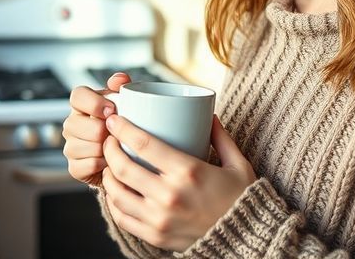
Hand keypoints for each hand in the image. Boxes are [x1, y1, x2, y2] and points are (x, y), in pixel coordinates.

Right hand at [62, 73, 131, 186]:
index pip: (77, 95)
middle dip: (100, 130)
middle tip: (116, 133)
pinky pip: (87, 165)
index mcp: (83, 105)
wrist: (126, 157)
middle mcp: (72, 124)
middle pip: (76, 123)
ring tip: (116, 147)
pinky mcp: (74, 168)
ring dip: (104, 148)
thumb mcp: (125, 104)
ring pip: (82, 146)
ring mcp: (71, 146)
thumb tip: (120, 79)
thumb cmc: (123, 127)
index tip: (111, 110)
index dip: (93, 102)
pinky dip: (103, 164)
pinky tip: (111, 160)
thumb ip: (122, 88)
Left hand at [101, 113, 256, 250]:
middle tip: (109, 140)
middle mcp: (169, 195)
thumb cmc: (242, 199)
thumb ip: (221, 137)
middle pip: (123, 167)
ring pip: (117, 194)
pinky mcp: (156, 237)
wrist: (247, 240)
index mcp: (188, 172)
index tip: (115, 119)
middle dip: (109, 149)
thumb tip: (209, 115)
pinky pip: (123, 218)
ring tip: (110, 165)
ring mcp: (160, 219)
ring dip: (107, 175)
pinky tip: (116, 191)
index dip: (122, 128)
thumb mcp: (237, 164)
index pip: (143, 144)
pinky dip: (113, 202)